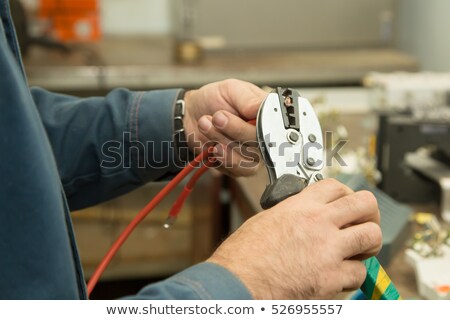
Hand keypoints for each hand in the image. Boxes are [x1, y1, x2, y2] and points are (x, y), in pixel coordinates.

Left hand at [183, 79, 267, 176]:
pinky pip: (237, 168)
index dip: (267, 125)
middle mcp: (267, 136)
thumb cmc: (216, 99)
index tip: (248, 118)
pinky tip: (212, 146)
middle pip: (263, 142)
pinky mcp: (240, 167)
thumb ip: (248, 99)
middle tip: (218, 116)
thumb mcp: (232, 89)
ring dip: (223, 140)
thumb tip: (265, 107)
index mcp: (271, 114)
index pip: (279, 124)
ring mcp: (255, 153)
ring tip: (206, 124)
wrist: (191, 115)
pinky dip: (222, 156)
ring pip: (248, 156)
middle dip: (236, 129)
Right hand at [207, 179, 381, 298]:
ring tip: (358, 250)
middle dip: (369, 213)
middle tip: (363, 222)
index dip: (346, 194)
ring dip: (368, 243)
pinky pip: (360, 272)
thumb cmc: (244, 255)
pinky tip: (339, 275)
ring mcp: (328, 250)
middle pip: (365, 204)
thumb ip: (293, 213)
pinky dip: (352, 275)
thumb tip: (304, 215)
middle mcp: (318, 223)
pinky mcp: (331, 277)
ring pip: (372, 236)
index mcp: (300, 206)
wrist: (238, 281)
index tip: (346, 203)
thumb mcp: (267, 219)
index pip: (337, 187)